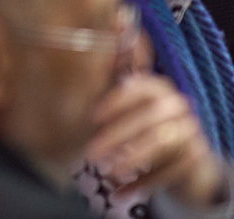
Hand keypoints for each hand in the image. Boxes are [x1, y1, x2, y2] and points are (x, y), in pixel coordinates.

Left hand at [87, 74, 226, 206]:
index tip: (93, 118)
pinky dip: (144, 182)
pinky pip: (171, 169)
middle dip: (116, 136)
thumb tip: (82, 104)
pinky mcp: (198, 156)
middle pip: (147, 117)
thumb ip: (109, 106)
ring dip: (131, 158)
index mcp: (158, 88)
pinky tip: (122, 192)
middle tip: (91, 152)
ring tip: (107, 172)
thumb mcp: (127, 116)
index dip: (116, 101)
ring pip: (160, 143)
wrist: (185, 161)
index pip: (139, 87)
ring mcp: (191, 130)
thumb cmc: (144, 131)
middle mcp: (178, 105)